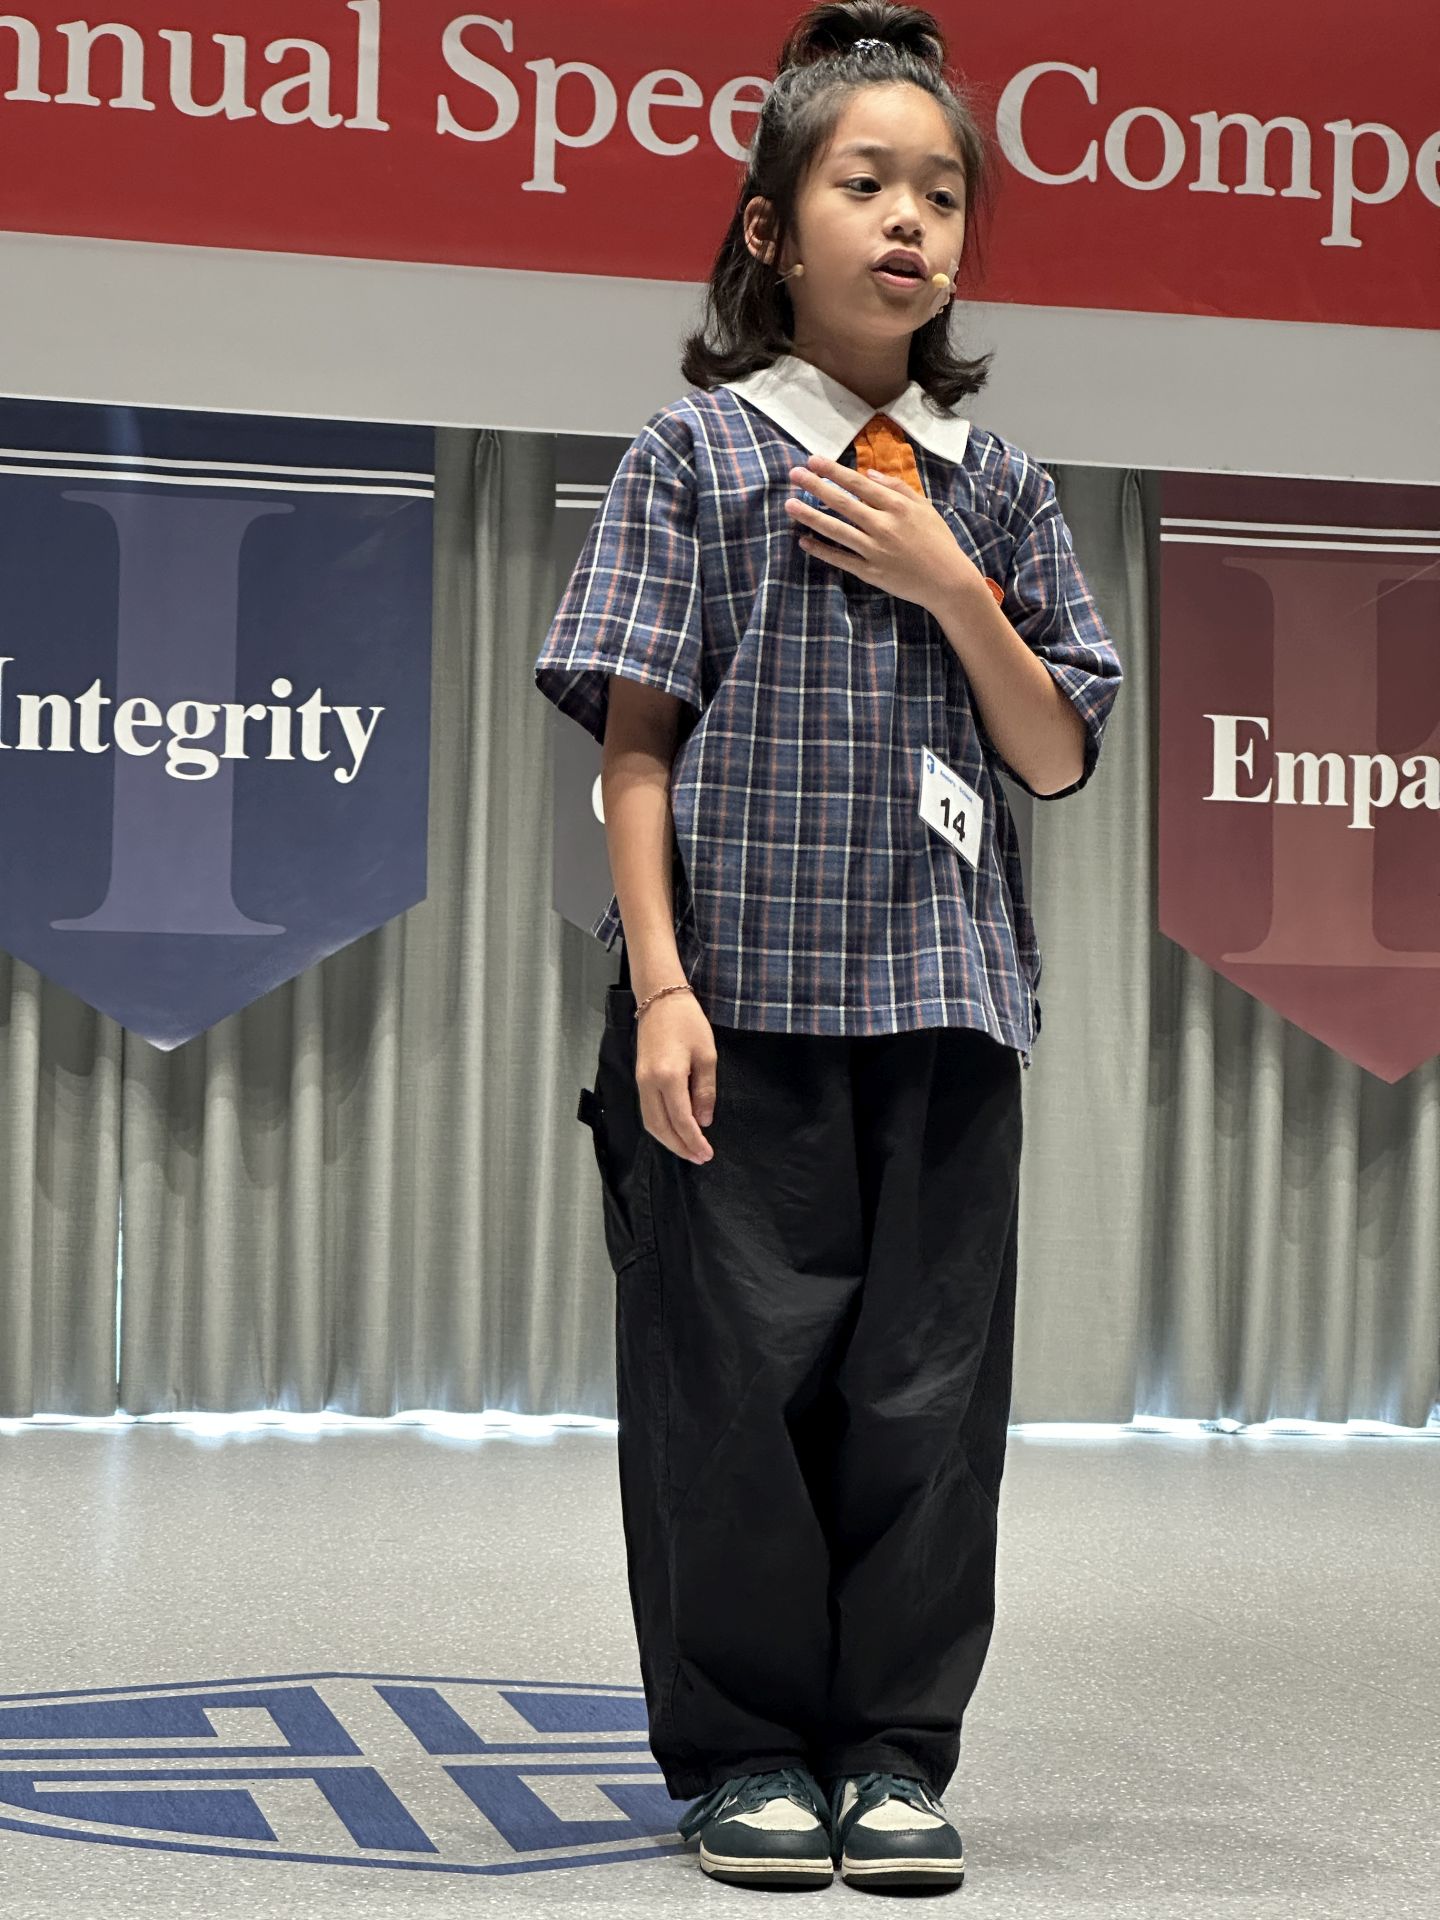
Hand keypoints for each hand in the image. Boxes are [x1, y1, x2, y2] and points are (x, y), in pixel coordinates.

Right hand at [636, 991, 715, 1163]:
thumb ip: (705, 1091)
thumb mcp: (707, 1055)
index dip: (694, 1140)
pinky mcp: (639, 1077)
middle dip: (679, 1146)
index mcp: (668, 1077)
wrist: (660, 999)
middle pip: (660, 1127)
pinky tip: (674, 1131)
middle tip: (699, 1158)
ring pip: (650, 1122)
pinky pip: (647, 1111)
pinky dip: (660, 1126)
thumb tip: (703, 1120)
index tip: (707, 1153)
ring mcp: (640, 1081)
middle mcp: (649, 1083)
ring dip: (668, 1140)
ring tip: (687, 1150)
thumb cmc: (688, 1022)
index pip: (681, 1120)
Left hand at [784, 452, 984, 614]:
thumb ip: (896, 488)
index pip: (858, 484)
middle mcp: (883, 526)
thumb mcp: (924, 507)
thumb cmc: (938, 541)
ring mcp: (874, 550)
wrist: (948, 581)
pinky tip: (803, 540)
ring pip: (836, 530)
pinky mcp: (870, 572)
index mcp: (897, 507)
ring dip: (810, 516)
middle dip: (815, 486)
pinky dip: (821, 550)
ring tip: (789, 505)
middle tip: (794, 474)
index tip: (813, 460)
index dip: (833, 471)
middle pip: (842, 503)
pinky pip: (840, 559)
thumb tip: (869, 473)